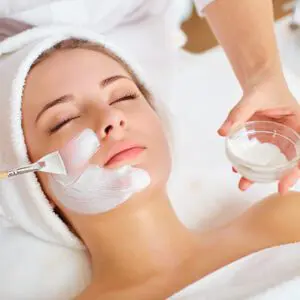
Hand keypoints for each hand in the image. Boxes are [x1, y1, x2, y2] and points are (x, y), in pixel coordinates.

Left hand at [218, 72, 299, 194]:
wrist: (259, 79)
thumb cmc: (265, 85)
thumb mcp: (253, 97)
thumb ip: (238, 113)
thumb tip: (223, 131)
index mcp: (298, 126)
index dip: (295, 172)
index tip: (282, 187)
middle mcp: (291, 134)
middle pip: (287, 161)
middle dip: (272, 178)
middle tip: (250, 186)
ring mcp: (277, 137)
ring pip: (272, 160)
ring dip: (257, 173)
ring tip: (241, 182)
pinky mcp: (265, 137)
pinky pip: (260, 153)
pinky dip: (249, 161)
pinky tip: (236, 167)